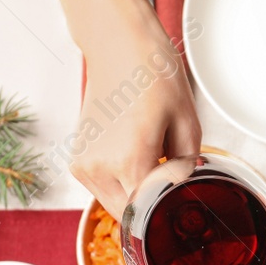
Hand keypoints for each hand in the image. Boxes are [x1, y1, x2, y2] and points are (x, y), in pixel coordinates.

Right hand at [71, 8, 200, 213]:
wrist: (119, 46)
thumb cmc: (154, 77)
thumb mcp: (188, 125)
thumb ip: (187, 169)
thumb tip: (179, 191)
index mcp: (129, 162)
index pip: (151, 215)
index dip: (169, 210)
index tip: (181, 194)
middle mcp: (99, 169)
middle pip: (132, 217)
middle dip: (152, 207)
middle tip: (169, 177)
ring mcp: (83, 166)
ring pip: (116, 206)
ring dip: (136, 196)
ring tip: (150, 160)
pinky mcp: (77, 161)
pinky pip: (104, 189)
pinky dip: (121, 183)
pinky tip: (134, 155)